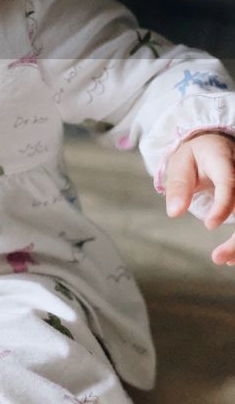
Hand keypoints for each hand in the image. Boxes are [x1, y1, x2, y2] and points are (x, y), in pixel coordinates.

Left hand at [164, 132, 234, 265]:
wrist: (215, 143)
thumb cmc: (195, 156)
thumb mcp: (180, 163)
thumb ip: (178, 186)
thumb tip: (174, 213)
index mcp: (224, 161)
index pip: (230, 183)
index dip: (224, 205)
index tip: (210, 225)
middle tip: (217, 258)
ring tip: (223, 260)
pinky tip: (231, 256)